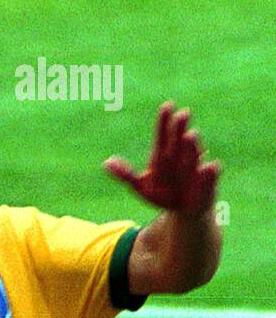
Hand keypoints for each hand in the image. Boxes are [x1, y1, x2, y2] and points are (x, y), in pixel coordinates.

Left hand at [104, 102, 220, 215]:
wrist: (184, 211)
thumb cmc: (163, 195)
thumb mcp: (141, 187)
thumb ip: (126, 175)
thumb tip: (106, 163)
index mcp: (164, 156)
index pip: (163, 136)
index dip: (164, 122)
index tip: (167, 105)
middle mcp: (181, 158)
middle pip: (179, 141)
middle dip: (179, 129)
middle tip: (182, 113)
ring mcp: (195, 169)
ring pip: (193, 156)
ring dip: (193, 146)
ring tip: (190, 135)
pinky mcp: (207, 184)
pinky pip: (209, 178)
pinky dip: (210, 173)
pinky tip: (211, 166)